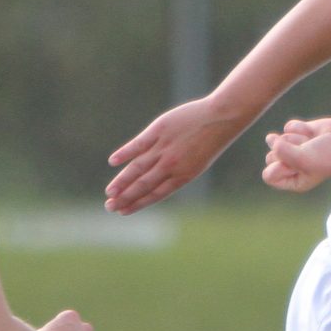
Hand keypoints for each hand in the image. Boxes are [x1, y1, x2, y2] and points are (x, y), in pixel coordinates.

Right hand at [105, 97, 238, 213]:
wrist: (221, 118)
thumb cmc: (210, 140)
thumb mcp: (197, 163)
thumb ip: (177, 172)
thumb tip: (157, 181)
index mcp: (183, 176)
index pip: (155, 194)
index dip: (138, 204)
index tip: (123, 212)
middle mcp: (171, 165)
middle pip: (143, 185)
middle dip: (125, 198)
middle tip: (109, 206)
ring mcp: (164, 148)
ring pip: (138, 168)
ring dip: (122, 181)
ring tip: (109, 192)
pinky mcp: (159, 131)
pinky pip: (138, 144)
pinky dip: (125, 153)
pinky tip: (113, 162)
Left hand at [262, 117, 330, 192]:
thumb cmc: (329, 155)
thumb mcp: (303, 159)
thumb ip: (281, 151)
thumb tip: (270, 138)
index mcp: (294, 181)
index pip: (269, 175)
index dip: (280, 166)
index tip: (297, 164)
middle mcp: (291, 167)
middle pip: (270, 157)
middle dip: (288, 151)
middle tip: (307, 152)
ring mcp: (293, 149)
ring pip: (278, 140)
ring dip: (297, 138)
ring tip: (312, 143)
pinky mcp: (297, 133)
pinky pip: (287, 127)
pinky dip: (301, 128)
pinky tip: (313, 133)